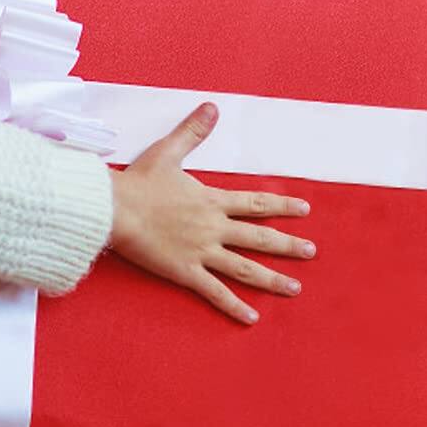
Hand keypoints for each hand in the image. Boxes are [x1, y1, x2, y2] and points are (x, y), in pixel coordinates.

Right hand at [107, 102, 313, 324]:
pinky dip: (234, 306)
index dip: (282, 207)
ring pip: (245, 269)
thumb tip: (212, 107)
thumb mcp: (168, 151)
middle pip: (259, 238)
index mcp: (212, 201)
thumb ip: (193, 131)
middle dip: (288, 245)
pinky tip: (252, 319)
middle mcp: (213, 228)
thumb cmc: (138, 182)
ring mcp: (202, 252)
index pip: (256, 205)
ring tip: (295, 288)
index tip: (305, 210)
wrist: (114, 209)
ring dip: (272, 279)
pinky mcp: (185, 272)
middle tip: (312, 252)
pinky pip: (215, 292)